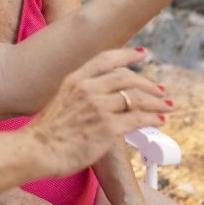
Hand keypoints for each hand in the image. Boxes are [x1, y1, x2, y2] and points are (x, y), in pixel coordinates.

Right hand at [26, 48, 170, 176]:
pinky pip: (138, 119)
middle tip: (160, 90)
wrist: (37, 150)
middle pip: (127, 78)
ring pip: (137, 98)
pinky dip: (152, 119)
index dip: (127, 55)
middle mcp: (88, 89)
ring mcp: (98, 107)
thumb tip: (101, 95)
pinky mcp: (108, 128)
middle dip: (148, 83)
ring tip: (166, 106)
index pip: (106, 59)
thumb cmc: (47, 132)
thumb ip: (80, 93)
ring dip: (156, 102)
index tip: (142, 54)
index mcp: (75, 80)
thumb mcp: (60, 100)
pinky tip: (157, 121)